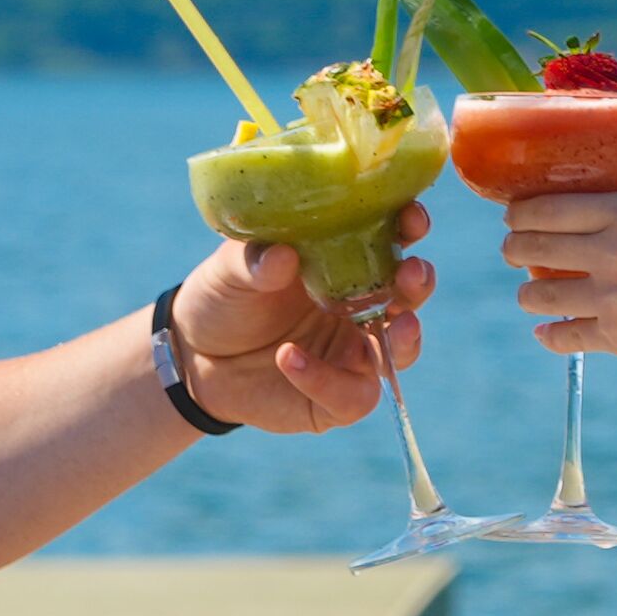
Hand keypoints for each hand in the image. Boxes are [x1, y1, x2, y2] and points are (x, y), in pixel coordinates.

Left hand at [168, 204, 433, 434]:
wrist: (196, 354)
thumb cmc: (224, 298)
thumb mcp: (230, 269)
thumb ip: (254, 260)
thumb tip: (283, 255)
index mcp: (345, 261)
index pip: (393, 238)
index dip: (410, 226)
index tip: (410, 218)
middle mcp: (361, 306)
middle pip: (410, 294)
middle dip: (420, 282)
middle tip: (411, 273)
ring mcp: (353, 353)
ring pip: (401, 350)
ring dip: (407, 339)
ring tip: (398, 326)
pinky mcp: (338, 398)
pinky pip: (352, 395)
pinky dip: (325, 380)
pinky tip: (289, 358)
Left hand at [496, 192, 616, 382]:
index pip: (552, 206)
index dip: (522, 211)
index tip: (513, 213)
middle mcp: (614, 251)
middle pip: (533, 245)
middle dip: (514, 247)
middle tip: (512, 249)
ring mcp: (613, 298)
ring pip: (538, 294)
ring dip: (527, 294)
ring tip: (529, 294)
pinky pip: (564, 335)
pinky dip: (550, 335)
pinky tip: (545, 332)